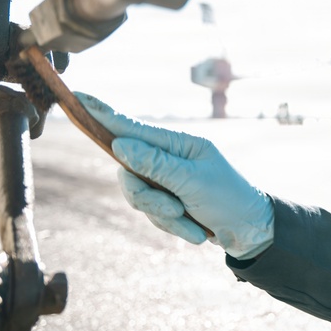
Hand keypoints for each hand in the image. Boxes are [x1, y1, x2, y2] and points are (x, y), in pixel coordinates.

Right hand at [75, 93, 272, 258]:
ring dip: (167, 217)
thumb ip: (155, 164)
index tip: (79, 97)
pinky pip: (152, 215)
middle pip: (130, 172)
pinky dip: (174, 227)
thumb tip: (119, 144)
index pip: (135, 128)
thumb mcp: (193, 182)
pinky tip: (198, 232)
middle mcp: (171, 159)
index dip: (105, 115)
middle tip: (175, 208)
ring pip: (139, 197)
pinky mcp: (168, 202)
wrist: (250, 233)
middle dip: (149, 197)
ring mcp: (168, 181)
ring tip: (195, 225)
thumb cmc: (229, 200)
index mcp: (181, 144)